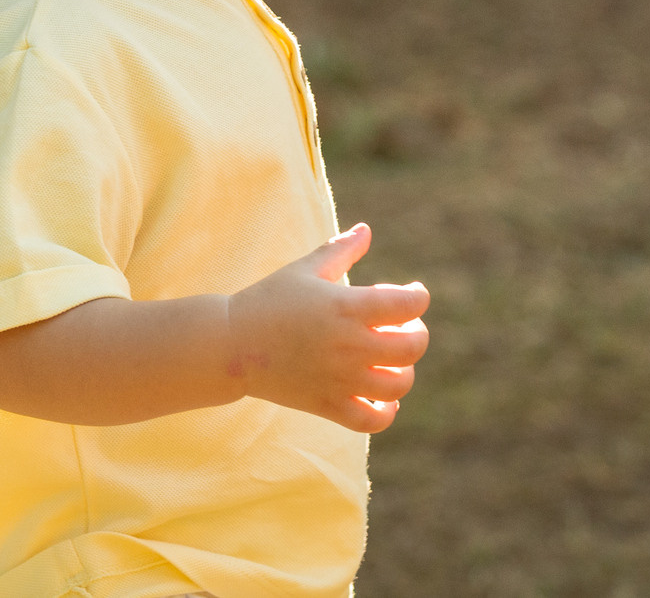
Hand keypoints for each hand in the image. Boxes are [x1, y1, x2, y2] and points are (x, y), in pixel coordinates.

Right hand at [223, 223, 429, 432]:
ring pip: (398, 385)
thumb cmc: (269, 299)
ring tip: (391, 359)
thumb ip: (340, 249)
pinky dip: (386, 411)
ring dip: (404, 370)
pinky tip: (382, 397)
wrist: (230, 343)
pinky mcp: (327, 405)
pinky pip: (372, 420)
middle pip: (412, 347)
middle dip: (416, 333)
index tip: (412, 293)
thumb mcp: (305, 268)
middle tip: (403, 326)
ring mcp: (339, 379)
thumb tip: (367, 229)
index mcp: (345, 306)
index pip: (408, 304)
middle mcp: (348, 345)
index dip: (419, 296)